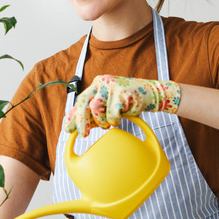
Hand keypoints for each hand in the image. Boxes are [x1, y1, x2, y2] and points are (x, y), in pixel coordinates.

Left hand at [64, 75, 180, 136]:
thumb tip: (77, 127)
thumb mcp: (109, 105)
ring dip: (102, 121)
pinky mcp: (122, 93)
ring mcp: (112, 86)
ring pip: (96, 108)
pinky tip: (121, 118)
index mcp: (97, 84)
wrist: (151, 93)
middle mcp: (102, 82)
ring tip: (109, 123)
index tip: (67, 129)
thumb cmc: (128, 101)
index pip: (80, 100)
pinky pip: (112, 114)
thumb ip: (95, 113)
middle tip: (83, 135)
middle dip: (81, 121)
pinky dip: (115, 121)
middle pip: (84, 102)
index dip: (72, 115)